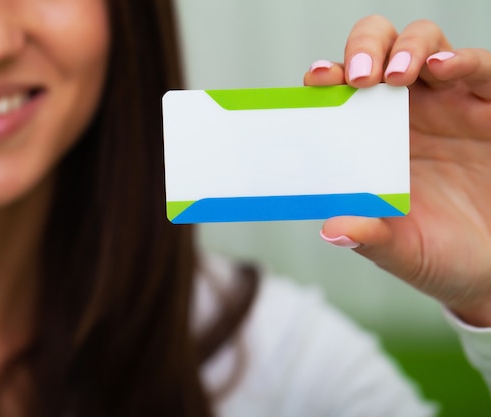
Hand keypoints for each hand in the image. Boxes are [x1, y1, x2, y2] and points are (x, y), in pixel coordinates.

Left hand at [304, 15, 490, 325]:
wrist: (489, 269)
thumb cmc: (438, 253)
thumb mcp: (400, 250)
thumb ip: (369, 238)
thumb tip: (332, 229)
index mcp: (370, 139)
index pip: (343, 91)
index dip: (328, 77)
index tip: (317, 81)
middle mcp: (405, 113)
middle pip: (379, 50)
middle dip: (365, 48)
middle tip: (360, 77)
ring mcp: (449, 105)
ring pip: (424, 45)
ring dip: (407, 49)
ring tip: (396, 76)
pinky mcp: (489, 107)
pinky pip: (480, 69)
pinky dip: (462, 60)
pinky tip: (443, 68)